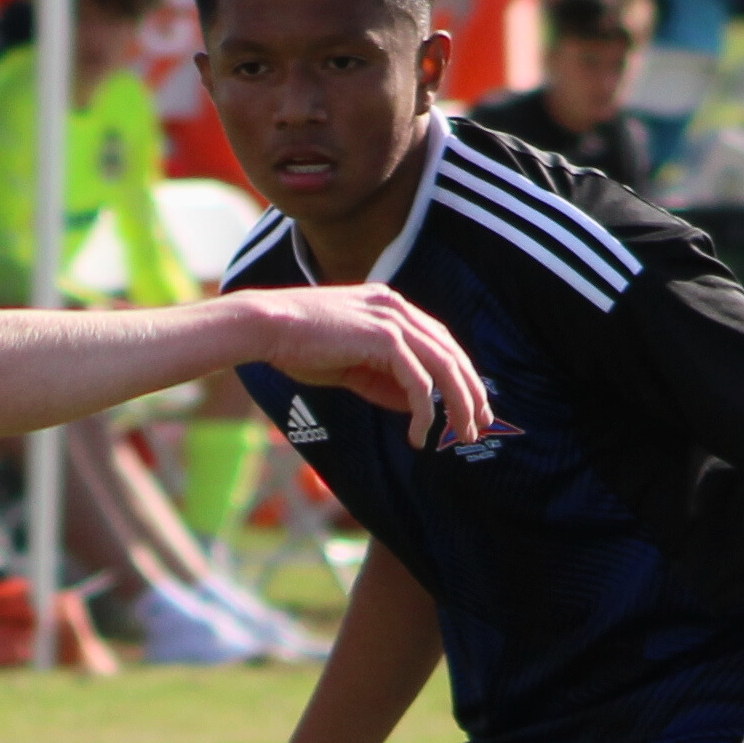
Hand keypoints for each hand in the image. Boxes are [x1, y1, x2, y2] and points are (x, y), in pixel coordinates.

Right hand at [227, 284, 494, 448]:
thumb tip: (417, 405)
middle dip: (470, 392)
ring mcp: (393, 319)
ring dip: (459, 404)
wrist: (265, 326)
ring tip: (462, 434)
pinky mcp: (384, 337)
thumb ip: (384, 380)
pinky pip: (418, 381)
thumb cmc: (296, 345)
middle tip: (478, 426)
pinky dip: (423, 411)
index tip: (468, 405)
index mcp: (389, 307)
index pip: (439, 341)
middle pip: (452, 352)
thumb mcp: (349, 366)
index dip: (459, 374)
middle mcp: (397, 307)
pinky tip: (418, 435)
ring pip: (444, 366)